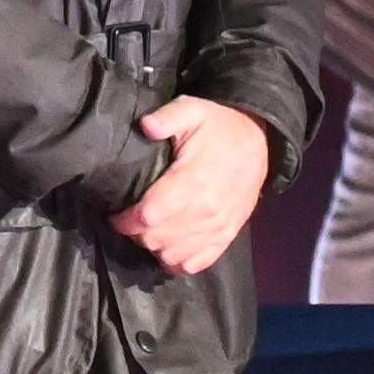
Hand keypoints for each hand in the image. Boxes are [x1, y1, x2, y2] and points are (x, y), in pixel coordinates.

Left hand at [113, 95, 268, 280]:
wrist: (257, 143)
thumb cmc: (218, 128)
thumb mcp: (193, 110)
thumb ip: (168, 117)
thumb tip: (146, 126)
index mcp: (195, 180)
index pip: (149, 216)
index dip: (125, 219)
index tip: (116, 213)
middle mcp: (208, 209)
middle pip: (157, 238)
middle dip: (136, 233)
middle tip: (132, 219)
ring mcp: (219, 225)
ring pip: (174, 254)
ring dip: (155, 246)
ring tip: (150, 231)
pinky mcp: (227, 235)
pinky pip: (197, 263)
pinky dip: (178, 261)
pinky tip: (170, 247)